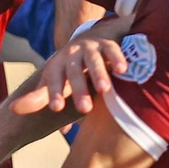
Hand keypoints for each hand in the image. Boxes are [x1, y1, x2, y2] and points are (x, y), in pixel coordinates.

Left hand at [10, 28, 129, 115]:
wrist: (89, 37)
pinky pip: (112, 50)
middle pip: (74, 72)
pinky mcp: (108, 44)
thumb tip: (61, 130)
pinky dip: (117, 59)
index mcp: (57, 65)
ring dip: (98, 74)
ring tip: (104, 89)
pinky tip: (122, 70)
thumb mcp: (55, 79)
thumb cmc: (71, 67)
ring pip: (93, 61)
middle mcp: (71, 55)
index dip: (54, 93)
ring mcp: (90, 48)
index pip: (53, 80)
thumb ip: (45, 99)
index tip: (57, 108)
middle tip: (85, 109)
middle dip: (79, 89)